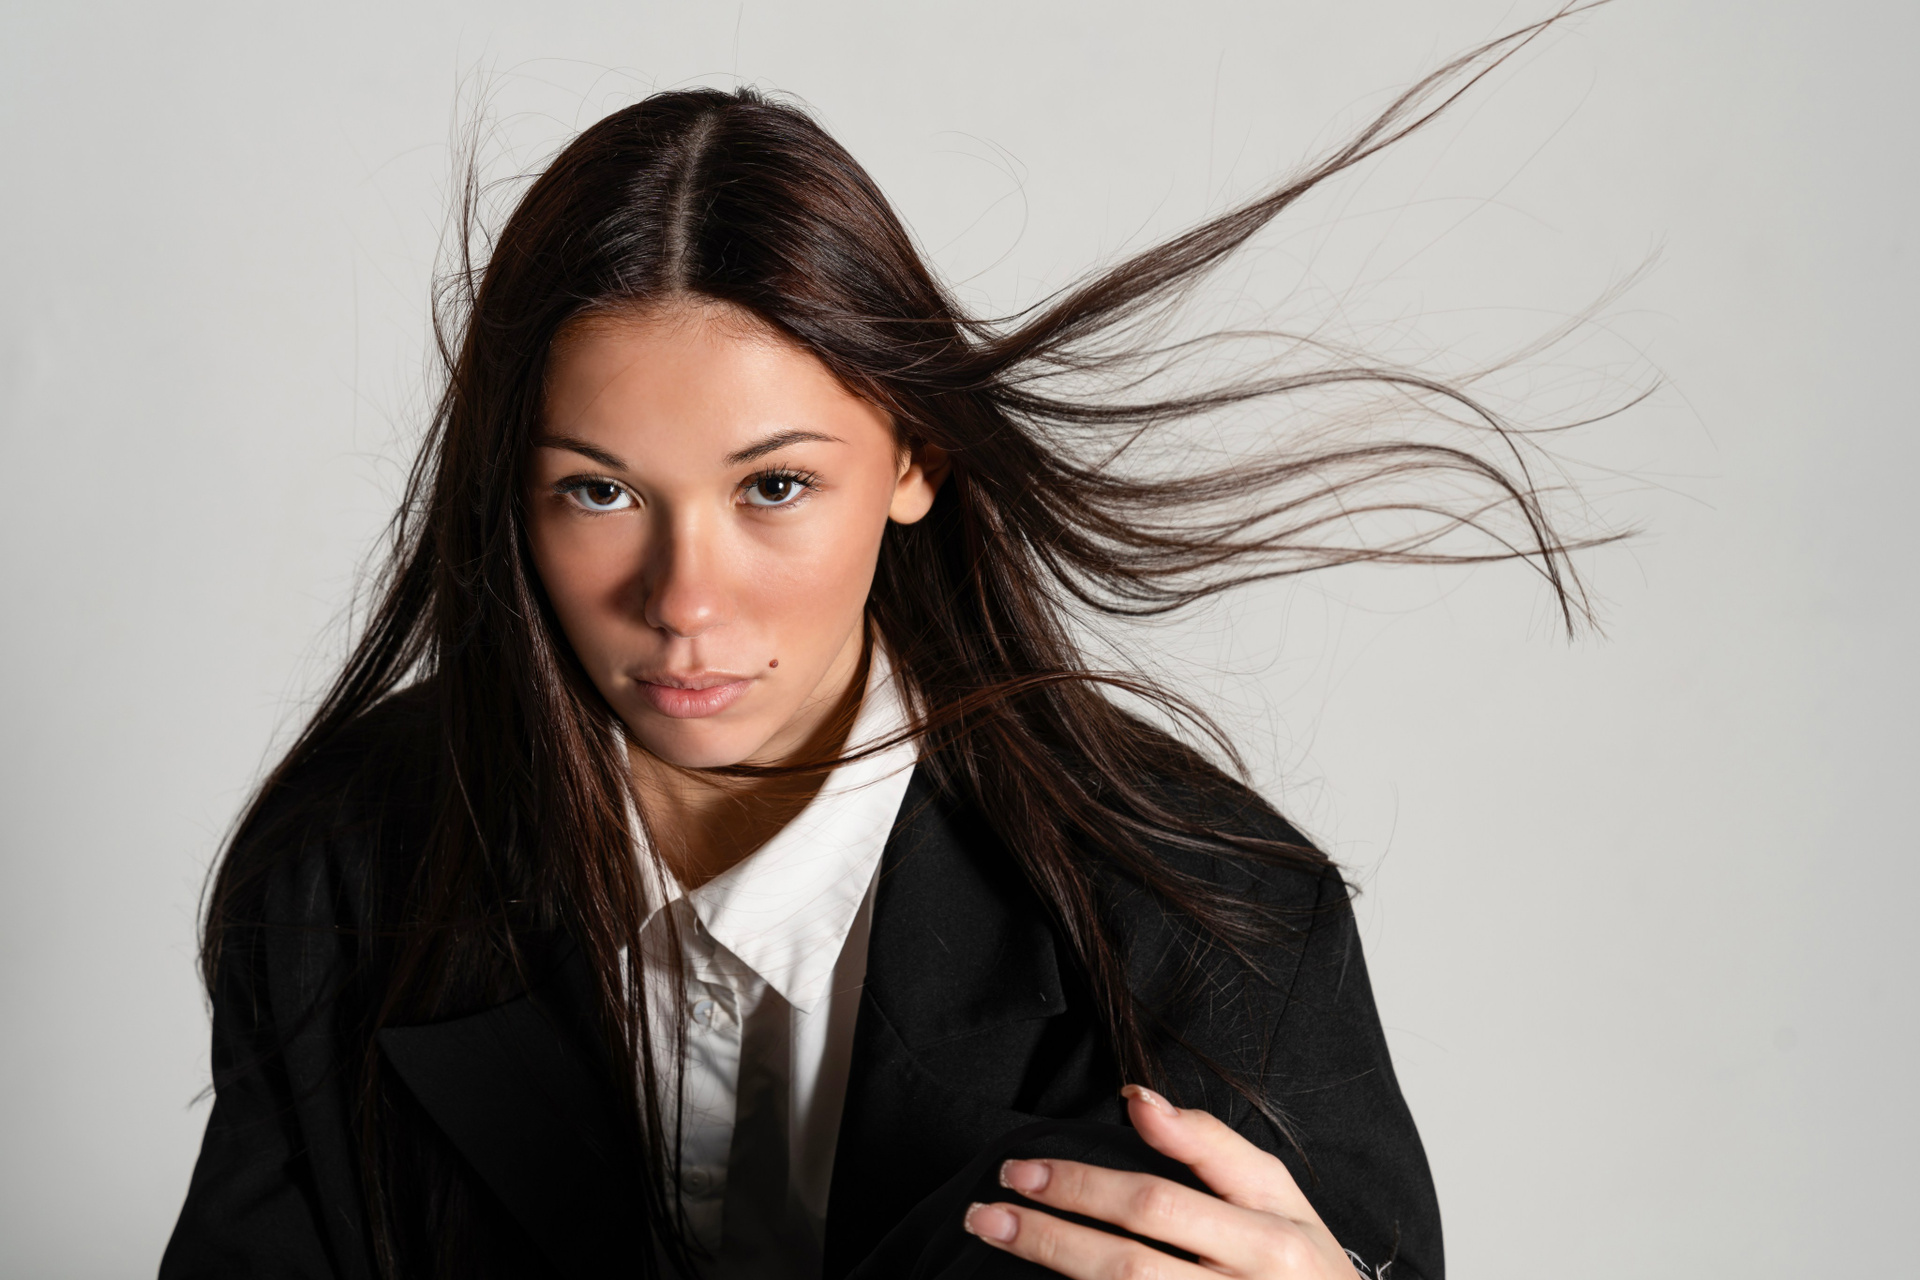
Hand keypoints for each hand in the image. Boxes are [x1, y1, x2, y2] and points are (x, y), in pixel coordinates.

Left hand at [962, 1085, 1361, 1278]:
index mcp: (1269, 1241)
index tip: (1021, 1168)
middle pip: (1126, 1263)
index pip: (1156, 1204)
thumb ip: (1209, 1144)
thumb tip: (1135, 1096)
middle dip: (1047, 1232)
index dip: (1080, 1184)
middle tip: (986, 1209)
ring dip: (1051, 1266)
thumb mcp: (1279, 1195)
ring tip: (995, 1238)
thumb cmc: (1301, 1265)